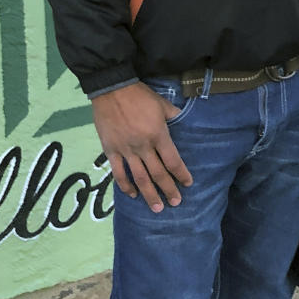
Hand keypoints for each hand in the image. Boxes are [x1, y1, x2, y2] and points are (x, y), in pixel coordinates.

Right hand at [91, 82, 192, 211]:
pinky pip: (119, 173)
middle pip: (158, 174)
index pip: (173, 161)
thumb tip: (183, 121)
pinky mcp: (111, 151)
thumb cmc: (140, 96)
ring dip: (149, 194)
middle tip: (175, 203)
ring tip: (157, 208)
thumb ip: (174, 115)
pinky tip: (132, 195)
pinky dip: (126, 186)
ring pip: (139, 178)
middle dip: (168, 190)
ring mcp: (126, 150)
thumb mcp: (162, 103)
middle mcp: (143, 146)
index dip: (181, 174)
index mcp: (158, 135)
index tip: (188, 184)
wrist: (112, 90)